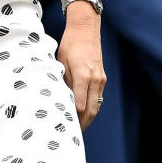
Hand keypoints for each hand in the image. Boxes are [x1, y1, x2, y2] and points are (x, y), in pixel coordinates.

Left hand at [57, 10, 105, 129]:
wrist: (85, 28)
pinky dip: (92, 106)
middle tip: (72, 134)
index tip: (65, 126)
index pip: (80, 105)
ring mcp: (101, 79)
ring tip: (78, 127)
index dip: (73, 118)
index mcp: (83, 75)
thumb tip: (59, 98)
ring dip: (89, 117)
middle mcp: (95, 79)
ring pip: (97, 105)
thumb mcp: (60, 61)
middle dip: (83, 123)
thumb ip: (62, 80)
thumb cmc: (69, 43)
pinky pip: (98, 96)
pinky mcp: (102, 77)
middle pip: (91, 110)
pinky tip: (84, 112)